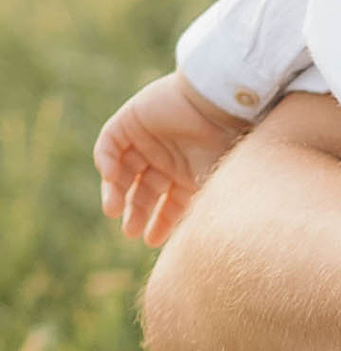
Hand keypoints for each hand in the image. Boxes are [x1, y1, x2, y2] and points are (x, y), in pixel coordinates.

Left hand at [94, 76, 248, 245]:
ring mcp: (146, 139)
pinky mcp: (130, 120)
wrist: (219, 104)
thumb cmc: (224, 146)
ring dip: (115, 191)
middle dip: (136, 212)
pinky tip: (112, 178)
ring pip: (122, 171)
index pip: (168, 203)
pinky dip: (106, 161)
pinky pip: (109, 145)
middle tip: (130, 231)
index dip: (159, 222)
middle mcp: (165, 158)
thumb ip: (203, 212)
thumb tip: (201, 246)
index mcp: (187, 173)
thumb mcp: (216, 186)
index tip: (151, 241)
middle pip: (142, 191)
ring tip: (113, 210)